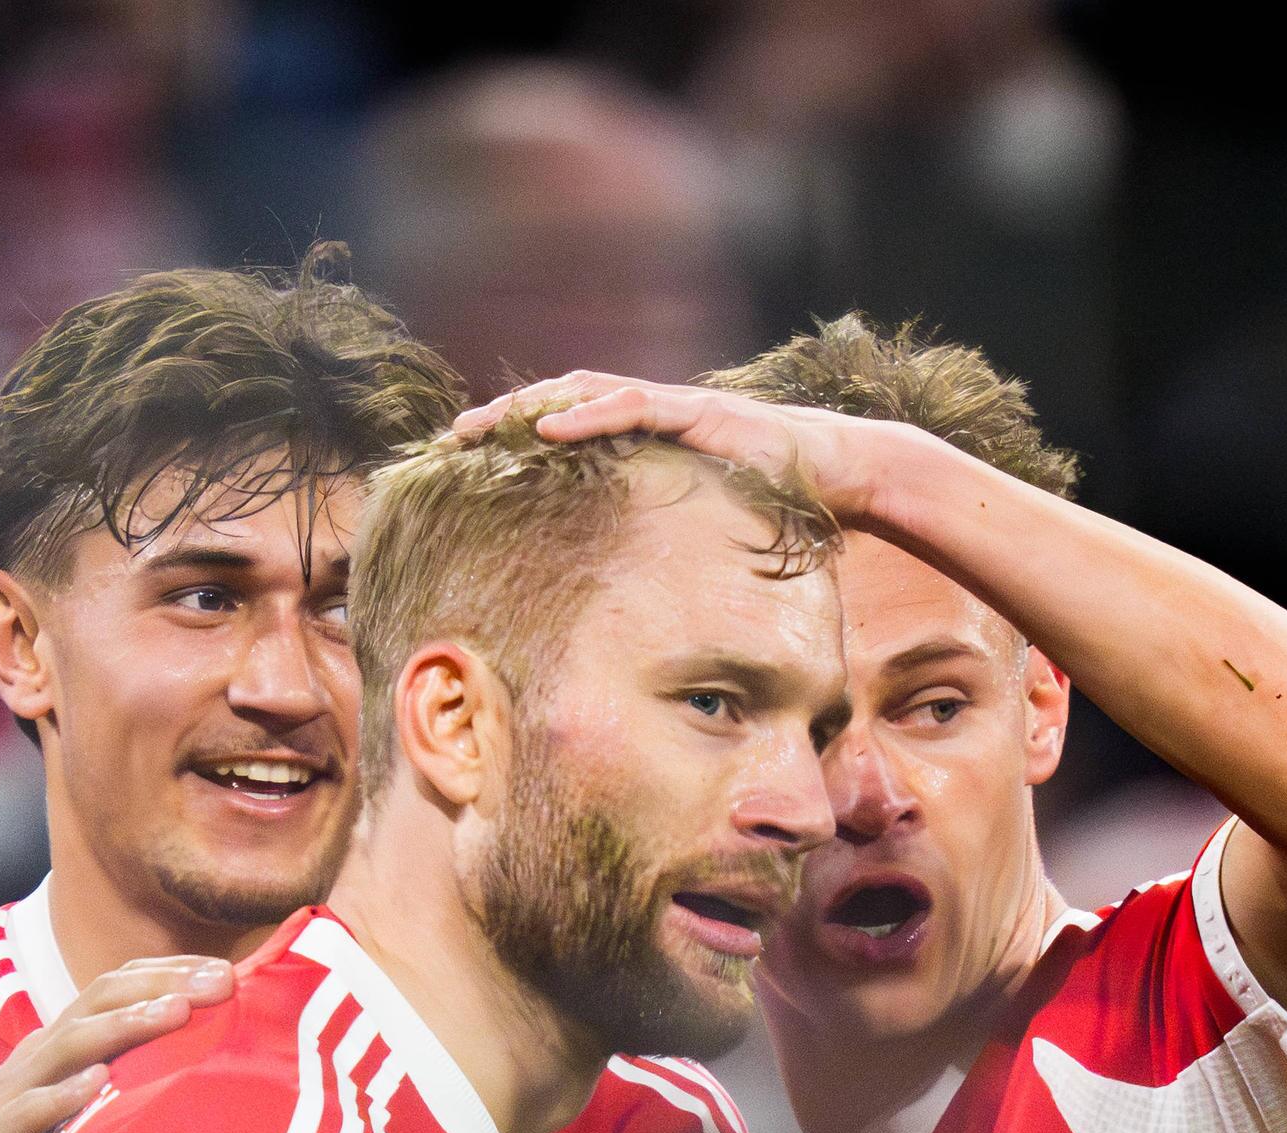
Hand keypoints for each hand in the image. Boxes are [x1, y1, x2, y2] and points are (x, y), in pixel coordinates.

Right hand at [0, 956, 234, 1132]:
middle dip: (162, 984)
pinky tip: (99, 1084)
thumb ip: (116, 1083)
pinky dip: (63, 1094)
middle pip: (99, 1000)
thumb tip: (192, 1070)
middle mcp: (37, 1057)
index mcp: (60, 1047)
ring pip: (69, 1043)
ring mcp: (11, 1093)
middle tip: (223, 979)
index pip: (117, 990)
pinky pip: (28, 1110)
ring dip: (124, 1025)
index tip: (229, 967)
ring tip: (176, 1012)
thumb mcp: (72, 1111)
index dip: (169, 971)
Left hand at [449, 372, 897, 523]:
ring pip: (583, 393)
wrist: (836, 472)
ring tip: (483, 427)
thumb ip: (664, 531)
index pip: (566, 423)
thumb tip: (625, 586)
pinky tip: (550, 430)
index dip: (517, 435)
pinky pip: (631, 407)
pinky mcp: (695, 411)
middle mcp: (650, 410)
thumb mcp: (703, 519)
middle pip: (560, 401)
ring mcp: (671, 405)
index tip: (471, 458)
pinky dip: (587, 415)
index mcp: (644, 435)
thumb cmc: (772, 500)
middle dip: (504, 417)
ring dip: (529, 409)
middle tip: (451, 439)